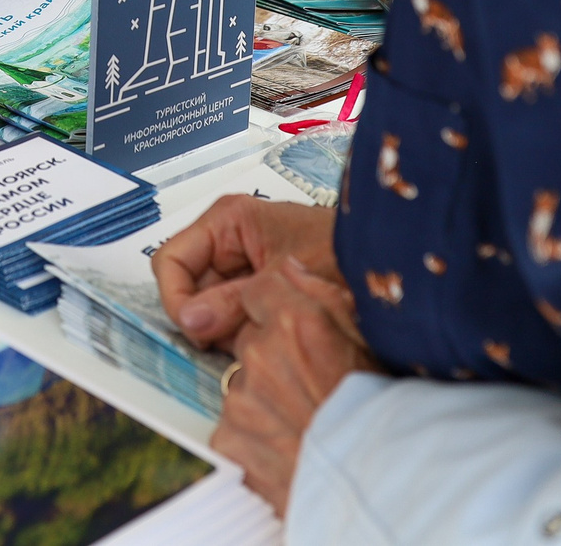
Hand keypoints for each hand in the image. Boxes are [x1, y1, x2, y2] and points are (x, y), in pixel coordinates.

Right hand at [154, 196, 338, 348]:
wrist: (389, 264)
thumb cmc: (342, 254)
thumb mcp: (278, 280)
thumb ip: (231, 303)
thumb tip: (190, 323)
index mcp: (228, 221)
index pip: (171, 261)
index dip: (176, 298)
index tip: (195, 330)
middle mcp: (230, 241)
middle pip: (189, 288)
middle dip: (205, 318)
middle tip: (233, 339)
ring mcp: (244, 268)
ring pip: (209, 308)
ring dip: (225, 329)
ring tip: (258, 336)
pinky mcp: (259, 292)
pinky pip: (234, 317)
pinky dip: (243, 333)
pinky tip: (268, 338)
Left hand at [213, 258, 376, 513]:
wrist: (376, 484)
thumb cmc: (380, 413)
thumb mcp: (367, 338)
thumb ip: (322, 292)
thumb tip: (290, 267)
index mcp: (296, 322)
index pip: (259, 289)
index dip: (277, 311)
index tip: (293, 332)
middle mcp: (261, 355)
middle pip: (250, 340)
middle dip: (271, 357)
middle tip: (308, 386)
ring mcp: (241, 400)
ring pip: (242, 386)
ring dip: (264, 399)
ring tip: (304, 421)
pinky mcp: (228, 440)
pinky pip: (233, 428)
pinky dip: (254, 436)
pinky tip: (288, 445)